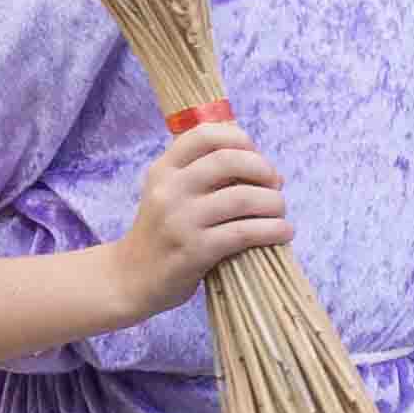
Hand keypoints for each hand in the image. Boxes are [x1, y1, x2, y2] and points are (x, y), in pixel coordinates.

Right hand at [111, 118, 289, 319]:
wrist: (130, 278)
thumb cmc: (163, 234)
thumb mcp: (170, 194)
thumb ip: (204, 176)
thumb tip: (266, 170)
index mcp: (163, 169)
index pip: (205, 134)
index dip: (240, 139)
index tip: (256, 156)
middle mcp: (169, 189)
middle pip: (229, 160)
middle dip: (263, 170)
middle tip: (275, 186)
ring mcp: (180, 219)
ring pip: (242, 197)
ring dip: (274, 203)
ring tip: (280, 213)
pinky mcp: (195, 250)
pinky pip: (244, 232)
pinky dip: (273, 230)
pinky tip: (283, 233)